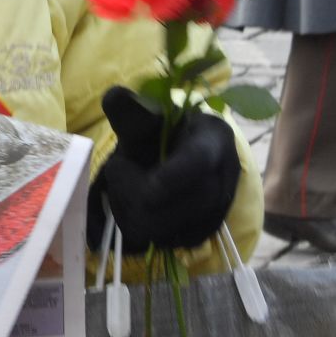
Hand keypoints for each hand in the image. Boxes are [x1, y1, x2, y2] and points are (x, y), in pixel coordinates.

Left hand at [86, 86, 239, 252]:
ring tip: (125, 184)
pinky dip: (133, 223)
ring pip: (153, 228)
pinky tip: (134, 203)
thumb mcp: (153, 114)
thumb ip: (131, 109)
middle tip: (118, 167)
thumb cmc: (168, 131)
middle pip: (165, 204)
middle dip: (126, 188)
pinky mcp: (197, 236)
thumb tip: (114, 96)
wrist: (189, 155)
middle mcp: (221, 182)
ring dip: (126, 206)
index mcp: (213, 141)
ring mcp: (212, 214)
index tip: (123, 164)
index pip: (196, 163)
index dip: (161, 174)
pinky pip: (153, 241)